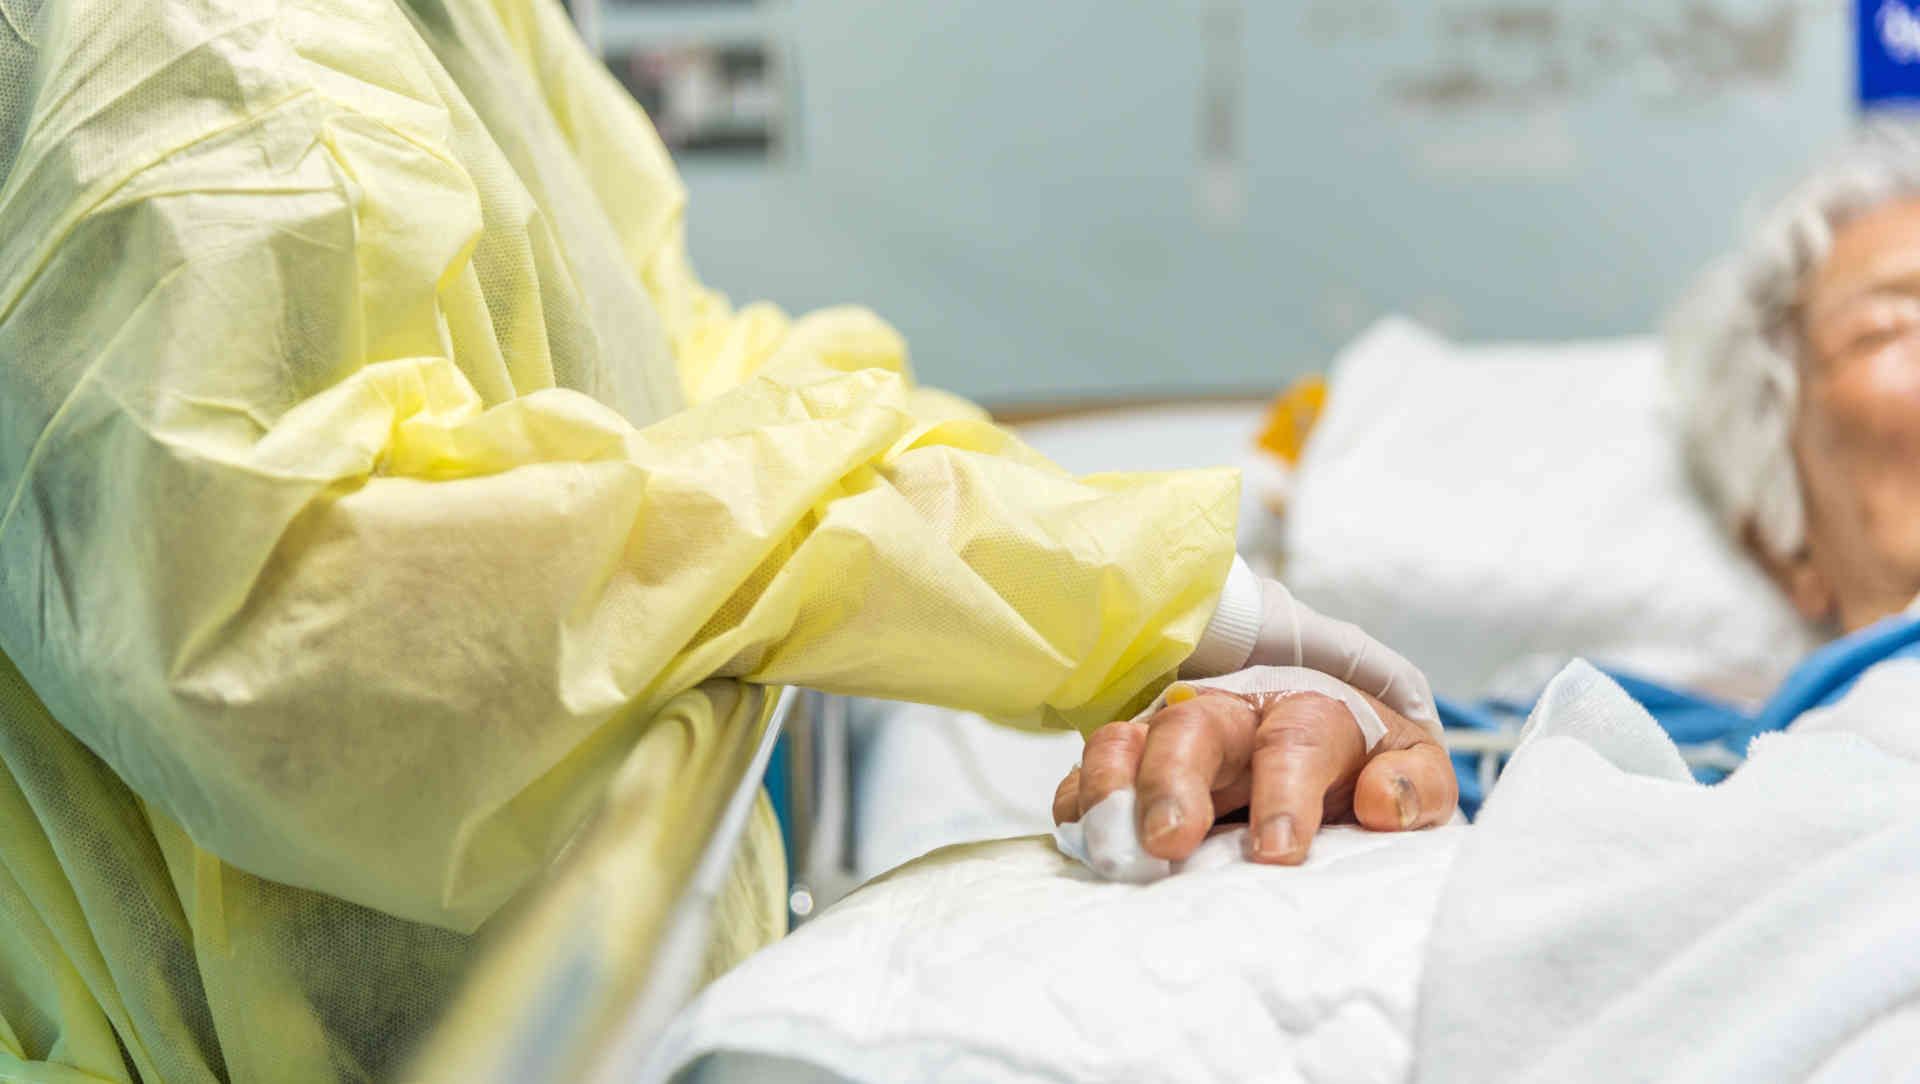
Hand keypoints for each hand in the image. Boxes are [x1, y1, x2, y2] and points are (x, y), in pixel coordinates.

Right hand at [1051, 684, 1455, 864]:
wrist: (1332, 736)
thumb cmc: (1368, 762)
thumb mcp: (1414, 769)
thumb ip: (1415, 785)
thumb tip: (1383, 804)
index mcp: (1309, 712)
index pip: (1293, 740)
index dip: (1283, 794)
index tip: (1278, 854)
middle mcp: (1232, 714)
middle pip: (1192, 729)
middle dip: (1174, 782)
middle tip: (1168, 841)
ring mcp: (1172, 735)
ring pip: (1126, 739)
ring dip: (1111, 788)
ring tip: (1109, 847)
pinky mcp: (1133, 764)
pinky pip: (1088, 772)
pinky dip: (1078, 802)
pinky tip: (1080, 840)